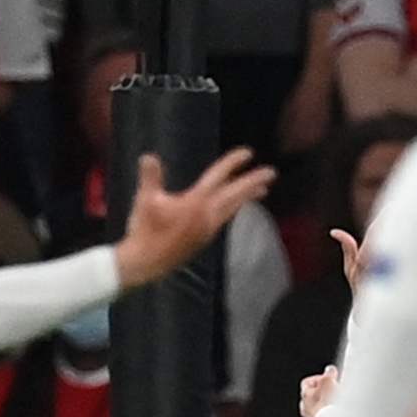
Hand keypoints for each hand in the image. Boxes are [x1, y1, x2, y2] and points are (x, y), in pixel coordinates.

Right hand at [108, 147, 275, 284]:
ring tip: (263, 190)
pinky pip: (225, 218)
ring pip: (233, 208)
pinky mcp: (204, 239)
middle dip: (253, 182)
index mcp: (195, 203)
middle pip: (235, 194)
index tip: (248, 153)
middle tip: (272, 173)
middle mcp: (207, 215)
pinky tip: (235, 207)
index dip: (232, 163)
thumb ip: (150, 177)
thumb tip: (148, 156)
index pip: (217, 177)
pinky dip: (234, 209)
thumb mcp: (144, 200)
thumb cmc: (144, 230)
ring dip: (247, 197)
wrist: (146, 263)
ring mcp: (208, 229)